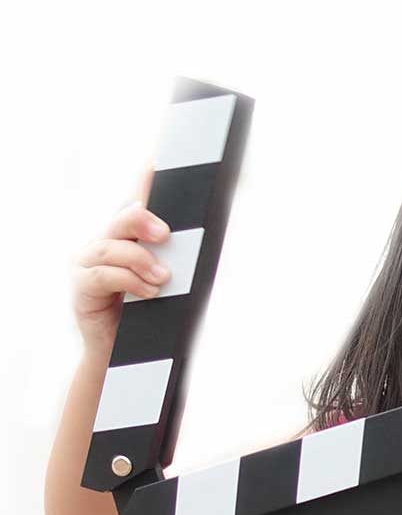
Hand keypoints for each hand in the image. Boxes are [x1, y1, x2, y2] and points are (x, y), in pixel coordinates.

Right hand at [71, 160, 171, 355]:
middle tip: (165, 235)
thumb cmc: (150, 315)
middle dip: (144, 221)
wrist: (124, 355)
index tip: (158, 159)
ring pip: (112, 247)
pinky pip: (104, 275)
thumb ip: (175, 260)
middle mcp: (104, 244)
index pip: (136, 203)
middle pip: (122, 219)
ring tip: (161, 279)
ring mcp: (87, 263)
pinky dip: (130, 280)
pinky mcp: (81, 286)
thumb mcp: (167, 282)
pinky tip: (148, 291)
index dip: (144, 181)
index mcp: (127, 239)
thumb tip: (208, 243)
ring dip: (141, 261)